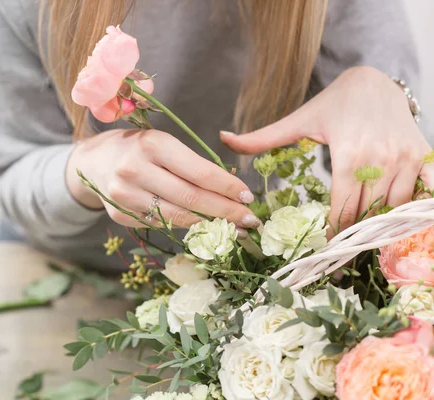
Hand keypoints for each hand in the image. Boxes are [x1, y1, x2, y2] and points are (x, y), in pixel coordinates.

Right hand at [67, 129, 258, 227]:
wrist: (96, 161)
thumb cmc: (139, 148)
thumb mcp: (164, 143)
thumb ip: (192, 164)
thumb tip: (231, 191)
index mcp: (152, 144)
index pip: (200, 172)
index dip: (228, 187)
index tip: (247, 197)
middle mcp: (135, 170)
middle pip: (191, 198)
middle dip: (225, 211)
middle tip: (249, 220)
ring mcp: (124, 195)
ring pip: (177, 217)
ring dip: (210, 224)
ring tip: (233, 228)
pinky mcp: (120, 215)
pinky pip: (161, 224)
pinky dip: (185, 227)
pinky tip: (203, 228)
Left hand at [220, 66, 433, 231]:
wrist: (374, 81)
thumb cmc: (333, 104)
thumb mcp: (298, 121)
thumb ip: (261, 138)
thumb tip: (223, 138)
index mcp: (349, 156)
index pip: (343, 207)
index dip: (334, 230)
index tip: (325, 246)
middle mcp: (381, 160)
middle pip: (367, 211)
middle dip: (353, 230)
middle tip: (340, 249)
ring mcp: (406, 159)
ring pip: (394, 206)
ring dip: (379, 222)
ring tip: (362, 234)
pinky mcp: (423, 156)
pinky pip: (425, 191)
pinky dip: (414, 208)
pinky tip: (399, 218)